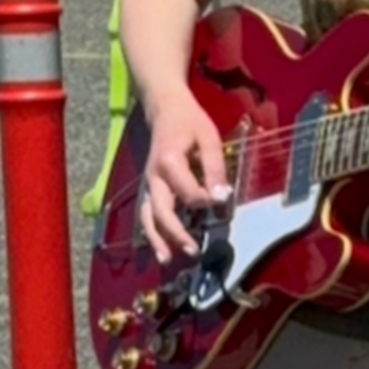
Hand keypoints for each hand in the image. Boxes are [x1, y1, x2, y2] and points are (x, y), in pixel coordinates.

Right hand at [138, 96, 228, 262]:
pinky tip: (160, 247)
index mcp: (169, 162)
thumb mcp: (209, 138)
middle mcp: (153, 176)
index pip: (188, 193)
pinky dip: (151, 231)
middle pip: (161, 211)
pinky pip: (146, 212)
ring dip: (157, 239)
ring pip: (148, 216)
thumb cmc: (189, 121)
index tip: (221, 200)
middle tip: (193, 250)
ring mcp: (148, 183)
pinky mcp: (148, 187)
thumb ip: (215, 168)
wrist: (164, 107)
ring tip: (167, 260)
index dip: (206, 200)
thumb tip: (222, 198)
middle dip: (176, 234)